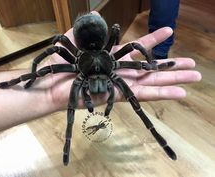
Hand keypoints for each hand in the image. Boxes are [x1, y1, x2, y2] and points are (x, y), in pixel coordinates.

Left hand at [45, 26, 200, 110]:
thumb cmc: (61, 64)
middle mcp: (120, 72)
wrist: (51, 84)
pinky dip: (162, 93)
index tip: (168, 31)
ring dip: (173, 80)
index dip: (152, 41)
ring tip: (194, 77)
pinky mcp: (119, 95)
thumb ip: (88, 30)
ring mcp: (121, 84)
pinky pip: (143, 95)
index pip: (136, 48)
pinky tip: (180, 93)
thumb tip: (99, 14)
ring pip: (152, 82)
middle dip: (171, 65)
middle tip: (192, 63)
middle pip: (150, 68)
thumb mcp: (74, 41)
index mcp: (112, 58)